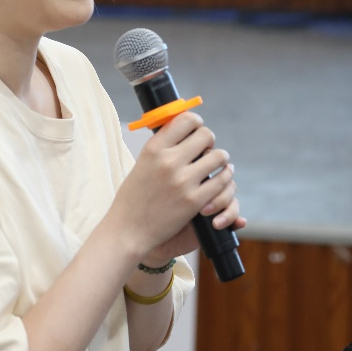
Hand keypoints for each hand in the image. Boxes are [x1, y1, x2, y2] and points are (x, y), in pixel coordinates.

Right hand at [107, 111, 242, 260]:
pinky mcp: (194, 201)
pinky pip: (221, 181)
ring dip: (220, 160)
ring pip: (219, 156)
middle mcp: (168, 161)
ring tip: (215, 165)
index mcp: (153, 148)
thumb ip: (162, 148)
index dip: (196, 122)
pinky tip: (218, 181)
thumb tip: (183, 128)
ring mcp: (183, 181)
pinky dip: (223, 180)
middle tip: (206, 150)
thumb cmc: (134, 198)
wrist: (128, 230)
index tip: (197, 130)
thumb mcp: (142, 164)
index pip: (186, 120)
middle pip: (206, 135)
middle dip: (209, 141)